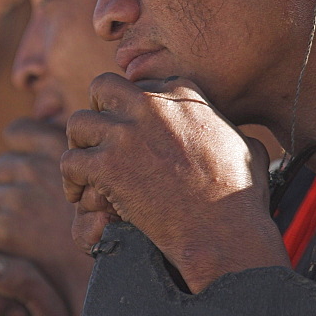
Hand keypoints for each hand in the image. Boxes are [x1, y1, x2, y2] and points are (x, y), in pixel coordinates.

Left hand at [0, 118, 92, 315]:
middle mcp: (38, 166)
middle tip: (34, 213)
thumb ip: (75, 145)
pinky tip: (23, 252)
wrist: (109, 277)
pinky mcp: (5, 228)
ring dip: (3, 217)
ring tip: (32, 235)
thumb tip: (43, 113)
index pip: (17, 132)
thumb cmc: (110, 227)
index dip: (20, 151)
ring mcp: (20, 197)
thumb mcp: (103, 172)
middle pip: (1, 169)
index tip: (31, 170)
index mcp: (61, 147)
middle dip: (11, 189)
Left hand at [61, 74, 288, 291]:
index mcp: (183, 94)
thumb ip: (230, 129)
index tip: (133, 129)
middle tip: (100, 136)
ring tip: (86, 165)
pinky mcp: (108, 165)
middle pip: (102, 87)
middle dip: (97, 109)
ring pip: (78, 122)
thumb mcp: (246, 145)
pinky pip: (70, 161)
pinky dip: (70, 180)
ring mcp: (126, 133)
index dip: (133, 108)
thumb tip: (239, 135)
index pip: (141, 85)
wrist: (223, 231)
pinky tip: (80, 193)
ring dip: (79, 145)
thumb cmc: (240, 196)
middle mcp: (151, 105)